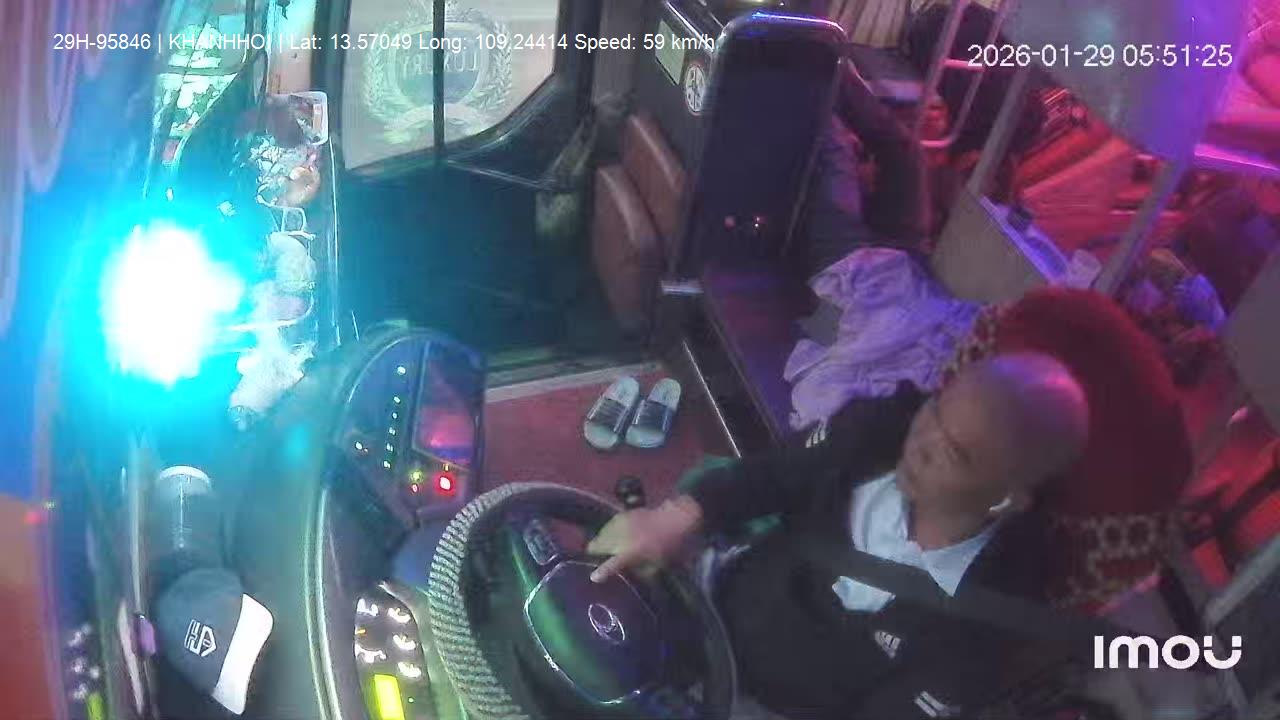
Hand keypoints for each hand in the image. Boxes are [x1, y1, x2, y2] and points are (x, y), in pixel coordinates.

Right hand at [587, 496, 703, 582]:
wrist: (675, 519)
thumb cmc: (669, 545)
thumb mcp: (657, 566)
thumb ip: (639, 572)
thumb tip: (626, 575)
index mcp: (630, 552)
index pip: (610, 564)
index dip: (601, 571)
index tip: (594, 577)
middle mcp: (620, 537)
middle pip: (595, 545)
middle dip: (595, 553)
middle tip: (600, 559)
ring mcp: (619, 524)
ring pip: (599, 534)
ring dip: (602, 542)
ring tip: (608, 547)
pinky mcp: (621, 515)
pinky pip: (608, 526)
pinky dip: (609, 532)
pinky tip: (617, 536)